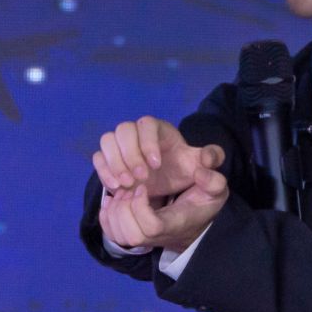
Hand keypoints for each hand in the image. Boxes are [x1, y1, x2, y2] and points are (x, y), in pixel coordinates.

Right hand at [92, 117, 224, 198]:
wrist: (169, 184)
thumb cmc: (183, 170)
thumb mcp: (202, 165)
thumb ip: (213, 158)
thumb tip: (207, 158)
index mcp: (158, 128)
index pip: (147, 124)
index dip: (148, 142)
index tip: (156, 165)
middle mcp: (136, 132)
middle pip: (123, 130)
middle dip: (130, 155)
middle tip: (141, 178)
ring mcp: (120, 146)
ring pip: (107, 141)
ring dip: (115, 163)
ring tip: (127, 184)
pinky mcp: (109, 160)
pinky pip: (98, 158)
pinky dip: (104, 171)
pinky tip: (116, 188)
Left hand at [99, 165, 228, 254]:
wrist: (194, 222)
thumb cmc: (202, 203)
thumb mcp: (215, 191)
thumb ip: (213, 181)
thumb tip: (200, 172)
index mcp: (175, 224)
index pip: (151, 227)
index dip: (141, 207)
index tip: (144, 186)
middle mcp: (157, 237)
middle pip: (131, 236)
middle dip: (125, 209)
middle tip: (130, 188)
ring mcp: (143, 240)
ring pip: (118, 235)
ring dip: (115, 210)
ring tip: (123, 192)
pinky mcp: (132, 236)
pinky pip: (111, 233)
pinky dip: (106, 215)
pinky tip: (113, 199)